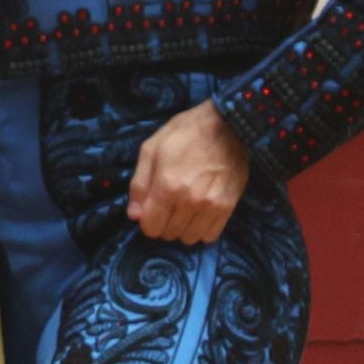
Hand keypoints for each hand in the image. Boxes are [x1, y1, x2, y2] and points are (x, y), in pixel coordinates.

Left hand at [127, 101, 250, 244]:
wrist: (228, 125)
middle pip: (169, 234)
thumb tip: (134, 215)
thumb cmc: (185, 133)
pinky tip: (199, 214)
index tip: (150, 210)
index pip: (151, 227)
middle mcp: (190, 201)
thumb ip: (139, 184)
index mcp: (167, 186)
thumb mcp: (151, 149)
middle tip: (167, 207)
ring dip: (182, 228)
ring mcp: (212, 206)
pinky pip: (210, 235)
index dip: (146, 221)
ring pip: (189, 238)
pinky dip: (201, 230)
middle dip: (163, 223)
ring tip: (184, 210)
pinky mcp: (229, 207)